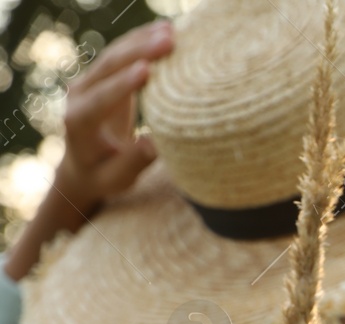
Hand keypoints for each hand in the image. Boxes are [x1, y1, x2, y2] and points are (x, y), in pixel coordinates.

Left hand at [6, 20, 172, 279]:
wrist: (85, 164)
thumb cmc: (105, 175)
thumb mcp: (118, 179)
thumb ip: (133, 162)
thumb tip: (153, 143)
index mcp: (78, 122)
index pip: (100, 99)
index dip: (123, 85)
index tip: (146, 71)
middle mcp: (79, 95)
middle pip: (108, 67)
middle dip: (138, 52)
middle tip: (168, 42)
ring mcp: (89, 82)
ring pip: (114, 55)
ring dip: (142, 41)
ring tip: (172, 32)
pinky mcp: (102, 76)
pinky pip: (121, 53)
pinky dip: (141, 41)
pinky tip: (163, 30)